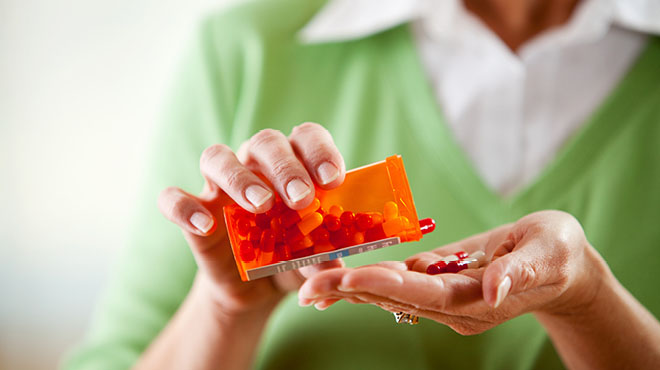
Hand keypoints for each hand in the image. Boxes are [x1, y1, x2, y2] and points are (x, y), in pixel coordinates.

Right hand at [157, 122, 346, 316]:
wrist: (255, 288)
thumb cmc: (291, 257)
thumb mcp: (312, 261)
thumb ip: (322, 258)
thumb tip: (334, 265)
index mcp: (293, 164)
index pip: (305, 137)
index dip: (319, 151)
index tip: (333, 180)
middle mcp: (255, 165)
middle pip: (264, 143)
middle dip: (285, 167)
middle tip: (302, 199)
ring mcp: (220, 186)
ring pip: (217, 157)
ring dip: (240, 178)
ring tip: (261, 205)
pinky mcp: (193, 211)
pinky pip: (174, 198)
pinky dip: (185, 208)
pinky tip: (206, 226)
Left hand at [298, 210, 608, 333]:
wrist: (560, 263)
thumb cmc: (558, 252)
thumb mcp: (547, 254)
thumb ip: (519, 273)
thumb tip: (491, 290)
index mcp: (478, 300)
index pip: (425, 293)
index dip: (387, 285)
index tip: (350, 277)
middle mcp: (454, 305)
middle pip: (396, 298)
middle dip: (351, 291)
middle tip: (306, 287)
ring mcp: (444, 297)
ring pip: (391, 294)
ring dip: (350, 289)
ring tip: (309, 286)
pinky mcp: (439, 283)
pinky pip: (398, 283)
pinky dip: (368, 279)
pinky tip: (339, 279)